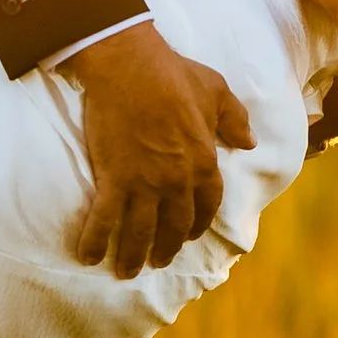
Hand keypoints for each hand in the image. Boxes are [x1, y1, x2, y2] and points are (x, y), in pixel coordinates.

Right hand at [66, 20, 253, 276]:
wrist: (129, 66)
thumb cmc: (173, 73)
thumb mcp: (216, 90)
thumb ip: (234, 119)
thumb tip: (249, 142)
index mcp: (203, 161)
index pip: (206, 204)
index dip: (198, 222)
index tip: (190, 234)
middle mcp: (177, 181)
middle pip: (175, 226)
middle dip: (167, 248)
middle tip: (158, 261)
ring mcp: (145, 184)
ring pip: (140, 232)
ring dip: (133, 256)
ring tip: (126, 271)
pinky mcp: (114, 180)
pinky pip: (104, 219)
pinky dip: (95, 241)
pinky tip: (88, 257)